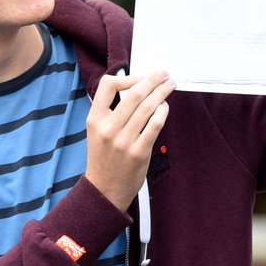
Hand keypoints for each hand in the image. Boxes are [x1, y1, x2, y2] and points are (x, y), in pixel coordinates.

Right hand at [84, 71, 174, 211]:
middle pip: (134, 94)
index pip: (107, 85)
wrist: (104, 190)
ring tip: (170, 86)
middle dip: (153, 80)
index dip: (126, 78)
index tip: (140, 78)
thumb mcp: (96, 131)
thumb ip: (108, 111)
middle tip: (163, 74)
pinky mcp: (138, 152)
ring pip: (147, 107)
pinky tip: (165, 107)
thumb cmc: (104, 158)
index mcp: (95, 119)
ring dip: (162, 92)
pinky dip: (162, 112)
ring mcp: (123, 141)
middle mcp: (108, 128)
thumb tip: (131, 86)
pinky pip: (155, 125)